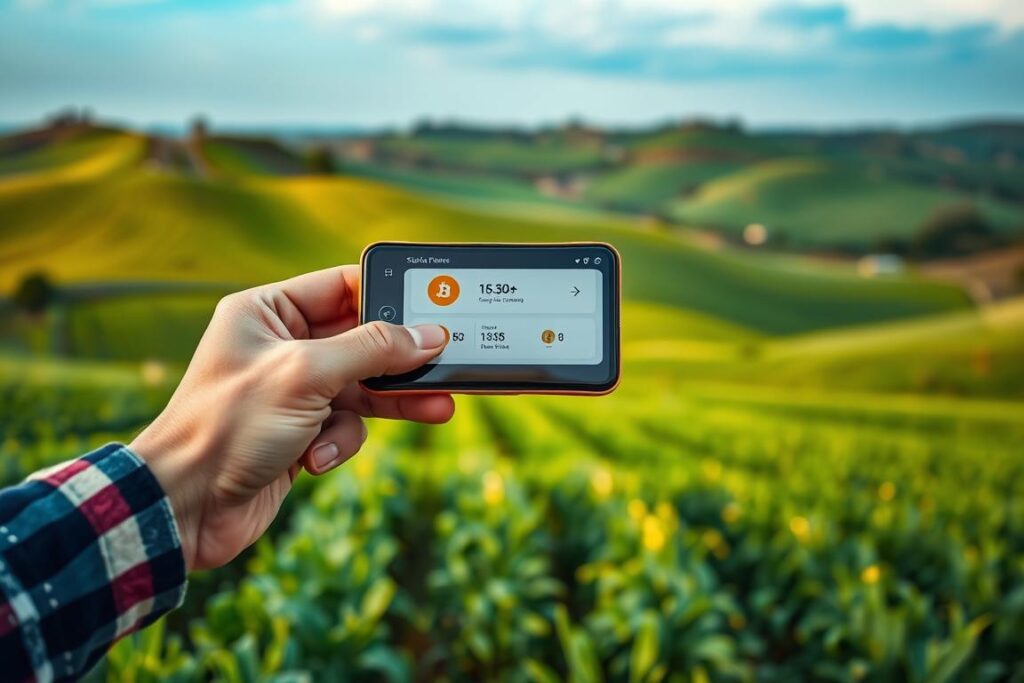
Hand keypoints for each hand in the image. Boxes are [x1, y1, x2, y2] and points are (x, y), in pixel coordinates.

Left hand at [130, 266, 451, 570]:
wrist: (185, 507)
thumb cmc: (227, 427)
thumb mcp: (306, 376)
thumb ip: (372, 349)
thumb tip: (428, 334)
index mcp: (267, 312)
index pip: (342, 286)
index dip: (388, 296)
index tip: (434, 307)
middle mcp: (280, 346)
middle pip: (362, 341)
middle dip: (402, 359)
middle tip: (447, 362)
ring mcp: (292, 391)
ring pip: (362, 386)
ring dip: (392, 401)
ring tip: (439, 408)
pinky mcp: (300, 431)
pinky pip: (345, 425)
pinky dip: (340, 443)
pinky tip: (316, 460)